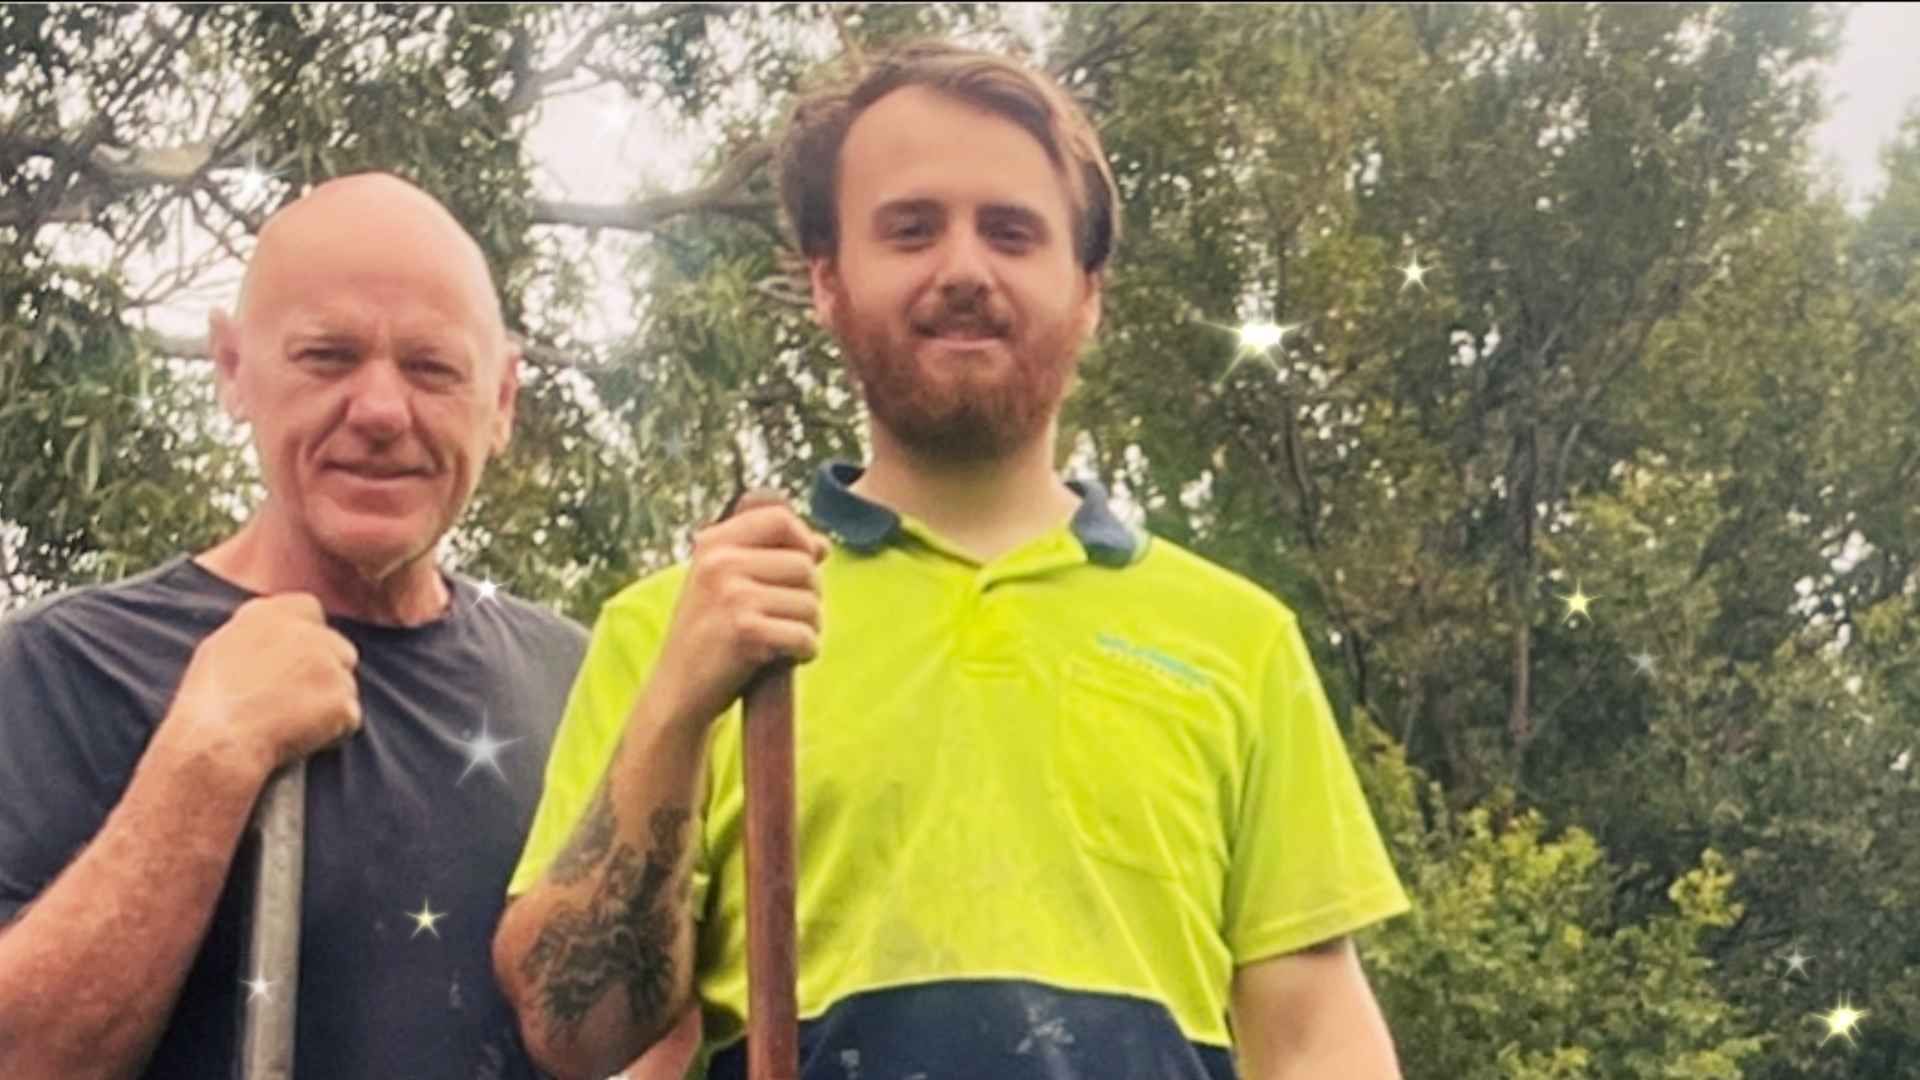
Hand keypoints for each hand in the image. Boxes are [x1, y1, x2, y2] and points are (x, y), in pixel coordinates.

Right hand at [159, 592, 361, 782]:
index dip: (307, 638)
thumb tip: (281, 632)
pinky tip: (300, 739)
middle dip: (326, 673)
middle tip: (294, 702)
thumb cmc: (209, 703)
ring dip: (329, 704)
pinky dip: (333, 731)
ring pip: (346, 685)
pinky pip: (348, 718)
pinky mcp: (342, 700)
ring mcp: (330, 665)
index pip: (309, 610)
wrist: (216, 742)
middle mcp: (307, 633)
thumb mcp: (222, 647)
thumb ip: (259, 631)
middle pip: (339, 649)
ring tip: (289, 723)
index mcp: (273, 614)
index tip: (295, 662)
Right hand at [646, 496, 827, 731]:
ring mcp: (731, 595)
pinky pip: (804, 635)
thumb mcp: (726, 586)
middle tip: (786, 621)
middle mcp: (720, 563)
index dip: (804, 542)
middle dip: (809, 597)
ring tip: (783, 641)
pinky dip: (805, 651)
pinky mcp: (745, 631)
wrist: (677, 693)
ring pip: (810, 602)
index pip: (780, 519)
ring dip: (810, 628)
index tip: (801, 571)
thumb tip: (822, 545)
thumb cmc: (710, 639)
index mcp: (714, 544)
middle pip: (804, 565)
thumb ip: (769, 559)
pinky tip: (785, 658)